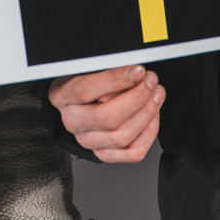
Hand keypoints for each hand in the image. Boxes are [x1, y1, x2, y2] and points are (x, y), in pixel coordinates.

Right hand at [47, 66, 163, 163]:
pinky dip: (148, 134)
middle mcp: (73, 121)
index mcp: (64, 96)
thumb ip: (109, 68)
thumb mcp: (91, 67)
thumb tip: (135, 72)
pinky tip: (152, 117)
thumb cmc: (87, 80)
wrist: (80, 100)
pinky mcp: (105, 152)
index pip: (86, 90)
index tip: (137, 71)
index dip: (116, 80)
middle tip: (150, 82)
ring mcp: (88, 140)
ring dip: (146, 114)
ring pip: (121, 136)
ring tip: (156, 95)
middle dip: (137, 98)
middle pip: (107, 118)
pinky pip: (132, 152)